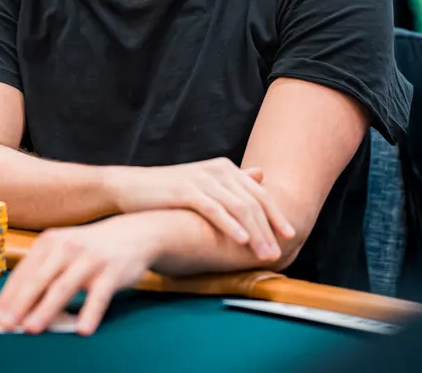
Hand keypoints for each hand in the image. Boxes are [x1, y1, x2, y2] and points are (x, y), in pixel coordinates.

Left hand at [0, 216, 155, 335]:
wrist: (133, 234)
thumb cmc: (89, 249)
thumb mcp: (63, 251)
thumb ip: (42, 273)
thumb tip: (14, 307)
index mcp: (49, 243)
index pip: (22, 273)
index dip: (7, 297)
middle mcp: (66, 248)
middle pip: (38, 280)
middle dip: (19, 304)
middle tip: (5, 325)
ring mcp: (89, 259)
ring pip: (64, 287)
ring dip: (46, 309)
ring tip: (32, 328)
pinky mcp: (111, 272)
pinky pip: (99, 296)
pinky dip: (91, 313)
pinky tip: (82, 330)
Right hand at [105, 158, 293, 261]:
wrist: (130, 188)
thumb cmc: (167, 192)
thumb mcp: (204, 184)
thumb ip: (232, 182)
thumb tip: (261, 175)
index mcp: (225, 168)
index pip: (259, 193)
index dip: (277, 215)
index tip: (291, 236)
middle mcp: (218, 170)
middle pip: (253, 202)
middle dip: (269, 229)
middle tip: (279, 254)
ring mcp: (202, 179)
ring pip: (238, 207)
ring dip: (256, 233)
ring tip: (265, 254)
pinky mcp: (186, 190)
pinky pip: (215, 209)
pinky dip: (231, 226)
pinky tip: (242, 241)